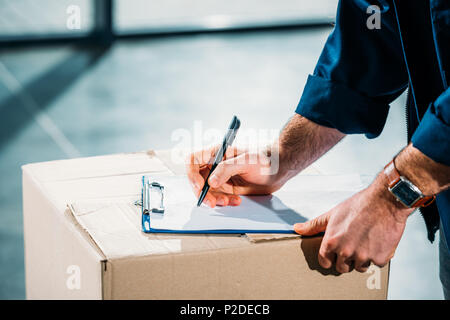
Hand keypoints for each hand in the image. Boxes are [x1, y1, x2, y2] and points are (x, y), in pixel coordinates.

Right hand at [186, 145, 283, 207]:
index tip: (200, 186)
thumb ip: (227, 169)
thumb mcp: (247, 161)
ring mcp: (222, 176)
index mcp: (217, 153)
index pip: (193, 160)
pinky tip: (236, 200)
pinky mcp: (228, 186)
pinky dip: (225, 201)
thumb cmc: (266, 157)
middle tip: (212, 202)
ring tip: (229, 201)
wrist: (281, 168)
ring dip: (215, 199)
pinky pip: (219, 197)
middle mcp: (216, 164)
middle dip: (203, 193)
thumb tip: (210, 182)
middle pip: (197, 179)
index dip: (192, 174)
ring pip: (208, 191)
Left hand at [293, 174, 412, 272]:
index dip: (329, 258)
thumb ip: (314, 225)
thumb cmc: (358, 205)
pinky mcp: (379, 258)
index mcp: (331, 242)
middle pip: (342, 268)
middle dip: (345, 260)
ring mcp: (363, 256)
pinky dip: (378, 255)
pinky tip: (377, 241)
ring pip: (360, 267)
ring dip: (362, 258)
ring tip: (365, 241)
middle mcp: (345, 251)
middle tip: (351, 246)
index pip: (324, 262)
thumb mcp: (332, 214)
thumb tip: (297, 229)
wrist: (385, 201)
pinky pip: (376, 263)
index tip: (333, 255)